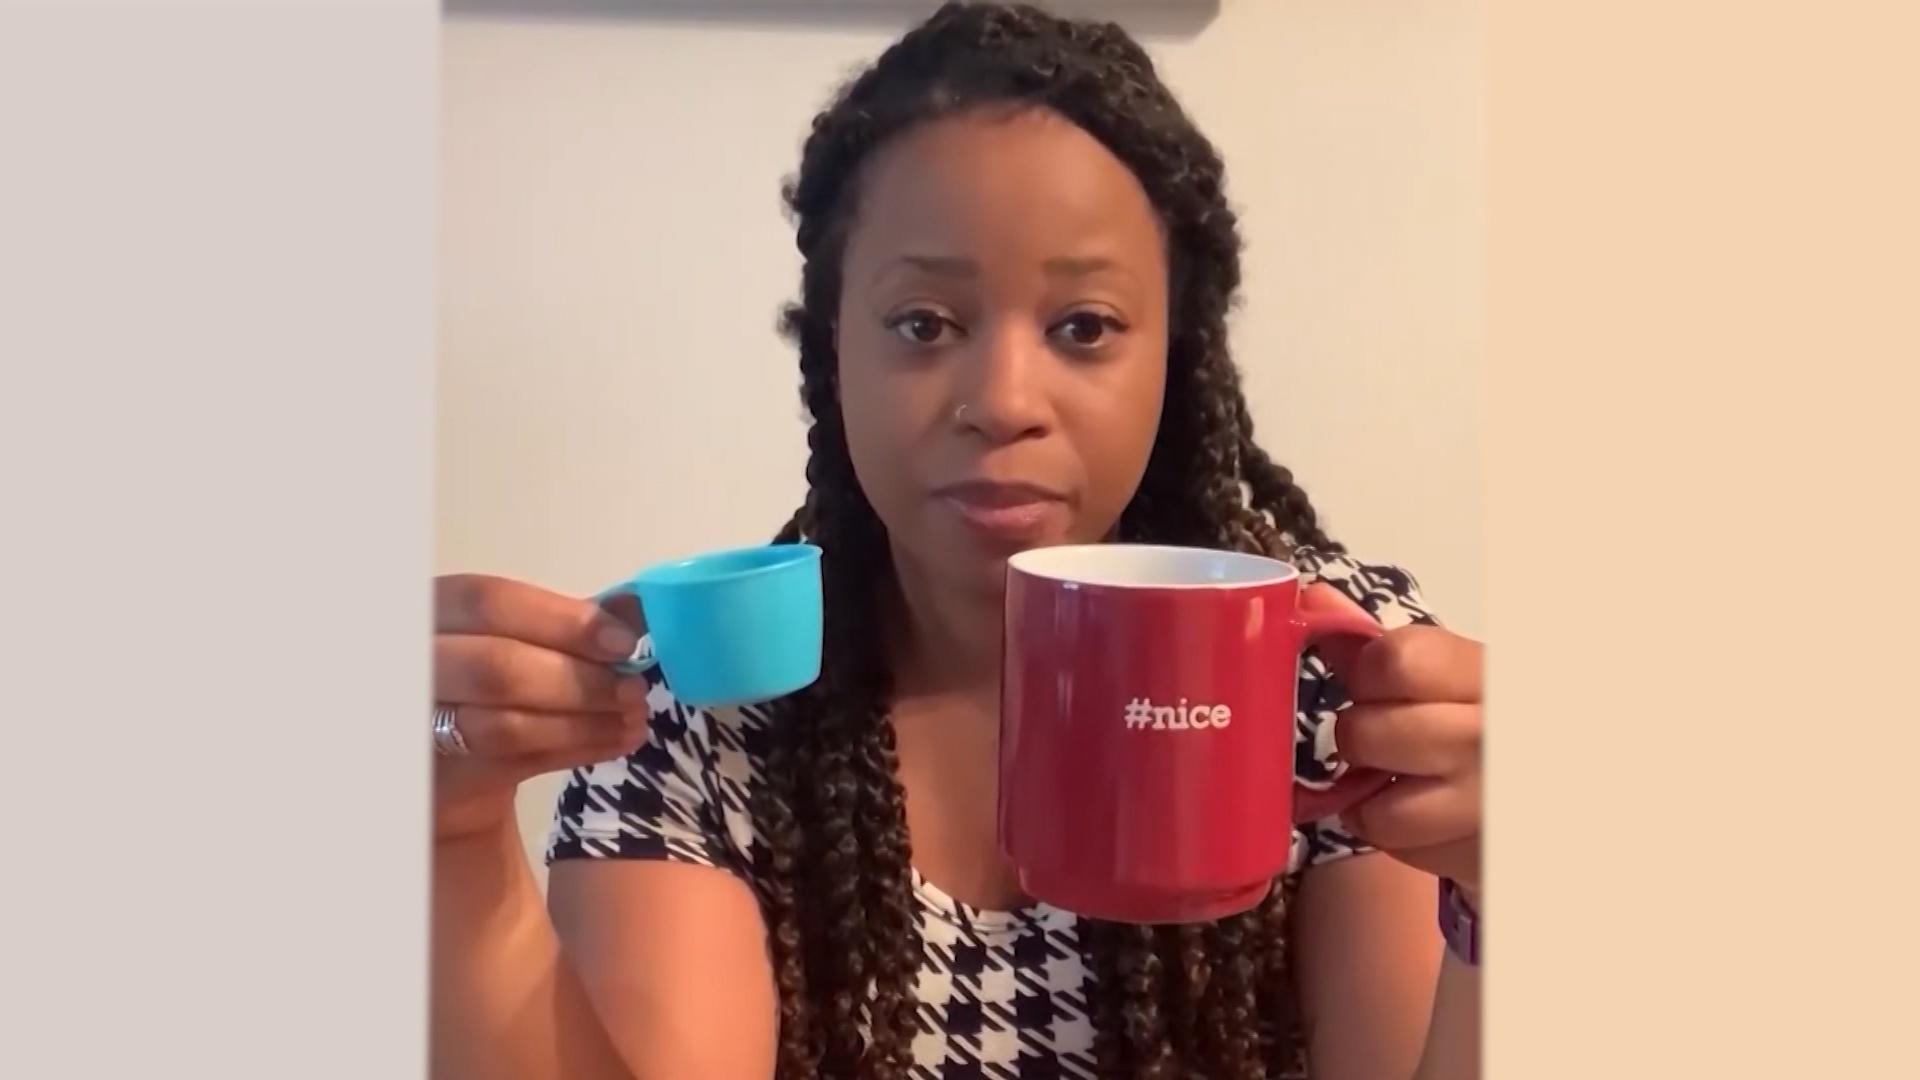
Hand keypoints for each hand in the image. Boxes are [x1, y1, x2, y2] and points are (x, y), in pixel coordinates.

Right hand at [431, 574, 652, 840]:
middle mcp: (414, 662)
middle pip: (496, 668)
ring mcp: (418, 724)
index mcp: (432, 610)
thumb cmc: (493, 687)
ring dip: (583, 721)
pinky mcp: (439, 779)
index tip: (624, 641)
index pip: (489, 603)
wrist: (449, 767)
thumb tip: (637, 606)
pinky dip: (576, 748)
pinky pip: (514, 764)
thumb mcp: (524, 642)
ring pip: (505, 724)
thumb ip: (570, 622)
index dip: (562, 621)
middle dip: (577, 680)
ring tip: (634, 717)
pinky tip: (618, 739)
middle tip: (634, 689)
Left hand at [1332, 622, 1483, 898]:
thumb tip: (1311, 599)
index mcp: (1490, 674)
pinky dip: (1392, 832)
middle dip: (1362, 737)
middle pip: (1366, 733)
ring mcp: (1487, 804)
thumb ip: (1378, 644)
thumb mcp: (1448, 676)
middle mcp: (1494, 737)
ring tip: (1402, 779)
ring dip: (1370, 795)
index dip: (1368, 674)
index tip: (1380, 684)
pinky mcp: (1476, 853)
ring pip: (1373, 805)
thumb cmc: (1484, 721)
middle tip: (1392, 739)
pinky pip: (1392, 845)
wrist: (1545, 789)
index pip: (1396, 660)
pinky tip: (1424, 814)